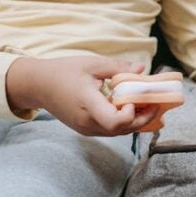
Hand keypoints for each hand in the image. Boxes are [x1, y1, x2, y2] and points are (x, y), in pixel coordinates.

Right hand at [5, 55, 158, 135]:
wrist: (39, 85)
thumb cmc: (64, 71)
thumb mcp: (92, 64)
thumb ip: (118, 68)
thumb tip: (142, 71)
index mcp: (87, 103)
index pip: (115, 121)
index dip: (130, 113)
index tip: (134, 98)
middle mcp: (87, 122)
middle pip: (122, 130)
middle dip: (143, 118)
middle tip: (156, 103)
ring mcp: (86, 128)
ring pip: (118, 133)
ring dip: (135, 121)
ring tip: (147, 105)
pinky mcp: (86, 129)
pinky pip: (110, 130)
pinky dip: (124, 122)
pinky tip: (132, 108)